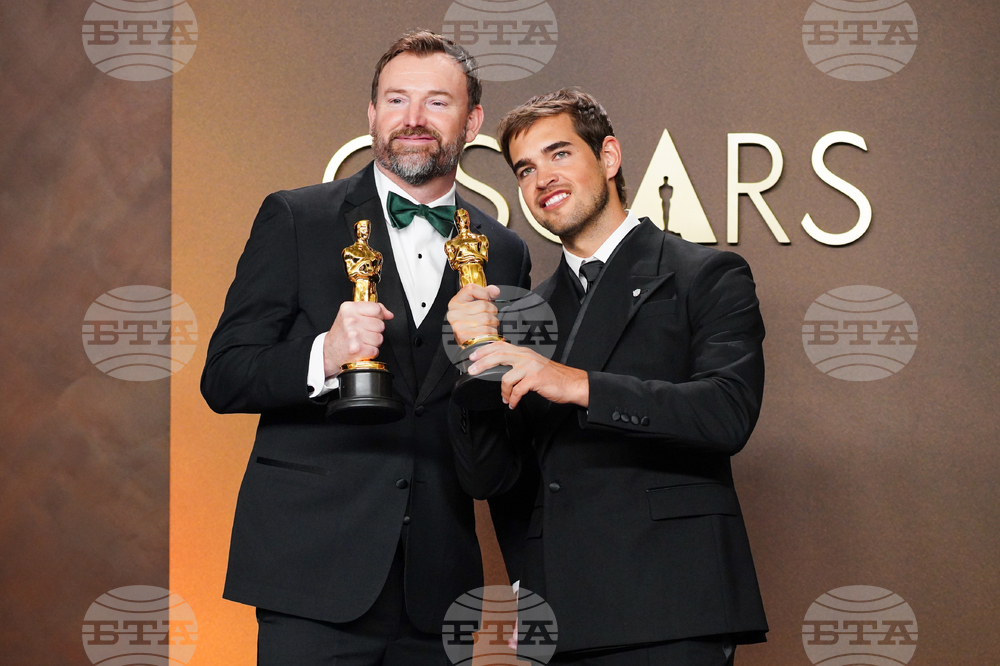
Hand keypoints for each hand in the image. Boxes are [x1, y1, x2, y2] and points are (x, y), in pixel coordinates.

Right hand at [323, 301, 393, 376]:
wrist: (328, 351)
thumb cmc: (341, 333)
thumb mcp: (351, 314)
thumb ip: (371, 310)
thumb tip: (389, 314)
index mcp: (349, 308)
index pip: (376, 308)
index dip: (379, 316)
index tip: (372, 320)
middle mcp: (350, 321)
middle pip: (380, 324)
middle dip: (375, 331)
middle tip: (363, 333)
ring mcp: (353, 335)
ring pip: (379, 338)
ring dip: (373, 343)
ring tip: (362, 341)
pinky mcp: (356, 349)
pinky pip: (375, 350)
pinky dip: (370, 352)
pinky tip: (361, 349)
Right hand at [446, 283, 500, 344]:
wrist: (470, 345)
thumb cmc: (471, 325)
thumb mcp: (474, 306)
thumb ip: (485, 294)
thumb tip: (494, 290)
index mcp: (455, 304)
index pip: (470, 288)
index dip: (483, 292)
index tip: (486, 298)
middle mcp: (455, 314)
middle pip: (484, 304)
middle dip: (491, 311)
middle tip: (485, 317)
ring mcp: (461, 325)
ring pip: (488, 317)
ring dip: (493, 322)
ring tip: (485, 325)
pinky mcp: (468, 336)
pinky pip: (489, 329)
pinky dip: (492, 331)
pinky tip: (486, 332)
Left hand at [468, 341, 588, 409]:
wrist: (571, 383)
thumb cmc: (553, 376)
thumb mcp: (533, 364)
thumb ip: (518, 363)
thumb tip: (500, 367)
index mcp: (524, 352)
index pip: (500, 346)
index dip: (484, 349)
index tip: (473, 355)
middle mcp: (526, 357)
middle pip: (498, 355)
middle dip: (482, 363)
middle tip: (472, 370)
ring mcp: (531, 367)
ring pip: (506, 377)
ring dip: (503, 392)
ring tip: (506, 398)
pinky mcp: (535, 379)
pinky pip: (517, 391)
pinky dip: (513, 399)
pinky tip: (513, 403)